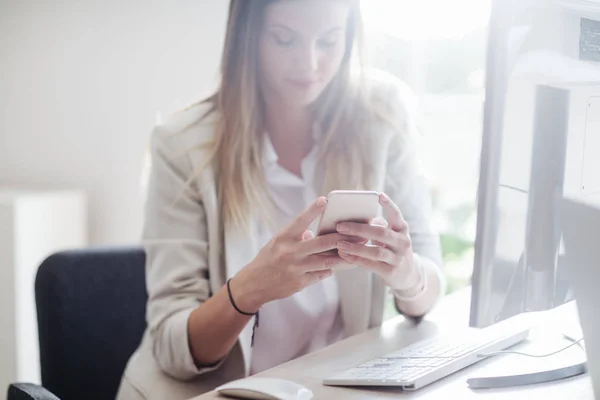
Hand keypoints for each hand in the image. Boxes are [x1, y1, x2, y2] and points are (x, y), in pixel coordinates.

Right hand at [231, 197, 353, 312]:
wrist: (254, 284)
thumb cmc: (268, 259)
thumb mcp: (278, 242)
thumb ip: (297, 236)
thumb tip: (316, 234)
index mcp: (283, 238)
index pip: (300, 220)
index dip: (313, 210)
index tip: (325, 200)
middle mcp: (290, 252)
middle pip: (322, 243)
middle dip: (342, 238)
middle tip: (357, 234)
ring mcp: (296, 268)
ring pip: (326, 261)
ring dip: (342, 256)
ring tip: (356, 251)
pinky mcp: (299, 283)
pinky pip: (321, 275)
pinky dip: (329, 269)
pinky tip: (335, 266)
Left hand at [336, 193, 418, 290]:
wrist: (407, 274)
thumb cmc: (392, 248)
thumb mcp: (390, 235)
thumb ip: (378, 225)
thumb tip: (358, 217)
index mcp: (402, 229)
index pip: (397, 215)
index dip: (389, 205)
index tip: (379, 195)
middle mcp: (403, 242)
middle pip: (381, 233)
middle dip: (359, 229)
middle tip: (340, 226)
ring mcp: (398, 258)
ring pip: (375, 251)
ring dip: (355, 247)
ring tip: (339, 244)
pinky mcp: (391, 272)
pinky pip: (371, 265)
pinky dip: (356, 259)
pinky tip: (344, 255)